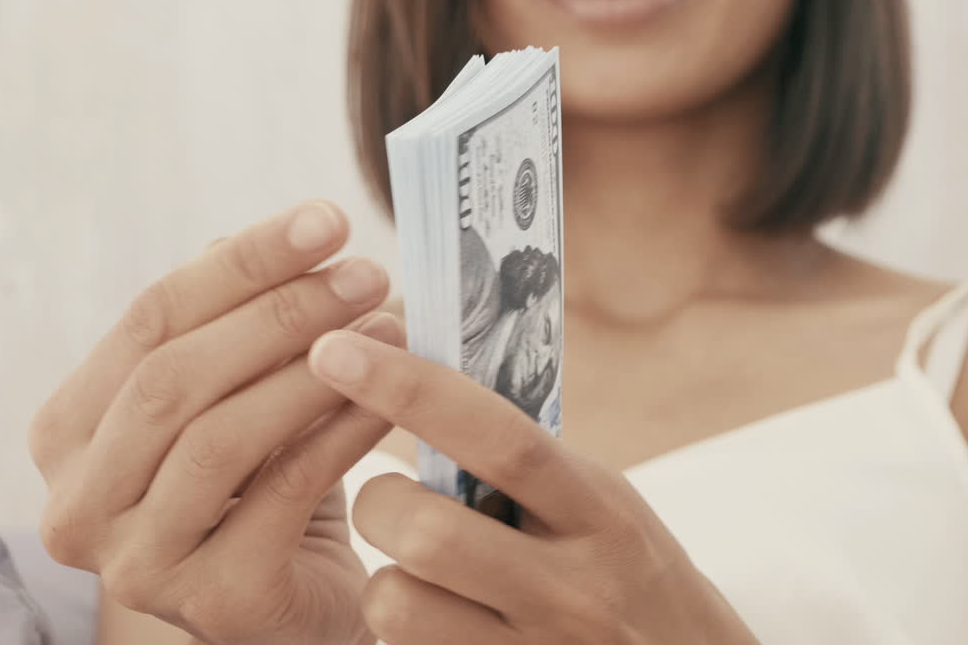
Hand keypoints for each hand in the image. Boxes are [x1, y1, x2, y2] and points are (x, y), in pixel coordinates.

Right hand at [29, 201, 398, 644]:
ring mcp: (137, 563)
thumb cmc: (265, 489)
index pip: (148, 321)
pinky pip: (284, 491)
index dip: (241, 263)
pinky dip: (343, 430)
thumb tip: (273, 236)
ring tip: (389, 324)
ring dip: (315, 367)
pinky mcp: (213, 602)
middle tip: (365, 272)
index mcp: (67, 434)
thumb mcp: (236, 398)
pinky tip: (392, 395)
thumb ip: (231, 325)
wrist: (301, 606)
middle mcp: (77, 505)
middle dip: (279, 312)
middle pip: (172, 377)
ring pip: (219, 436)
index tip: (324, 219)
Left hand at [308, 331, 760, 644]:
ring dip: (386, 581)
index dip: (411, 390)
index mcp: (600, 511)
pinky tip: (446, 624)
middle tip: (391, 502)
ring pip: (397, 606)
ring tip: (421, 579)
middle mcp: (575, 588)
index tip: (338, 350)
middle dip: (379, 504)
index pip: (500, 438)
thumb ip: (524, 465)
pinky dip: (406, 634)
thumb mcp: (600, 506)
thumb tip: (418, 389)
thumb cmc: (629, 575)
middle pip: (427, 533)